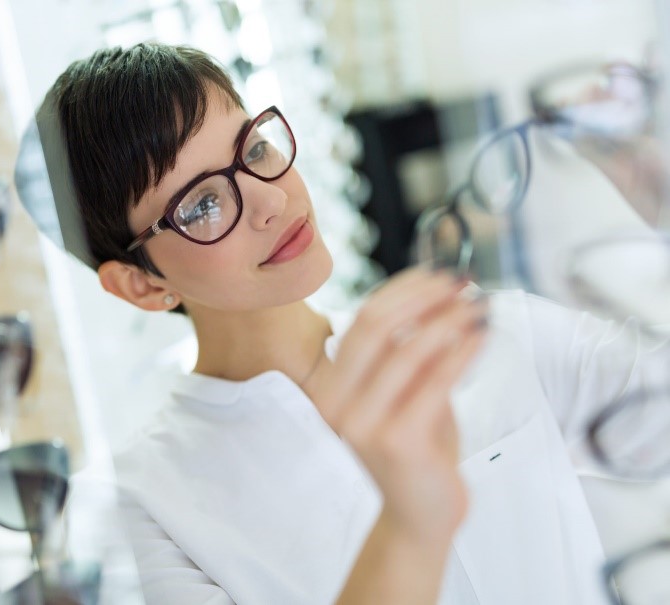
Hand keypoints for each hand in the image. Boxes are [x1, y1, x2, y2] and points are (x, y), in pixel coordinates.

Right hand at [318, 266, 488, 542]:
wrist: (420, 517)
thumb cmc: (418, 453)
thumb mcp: (407, 395)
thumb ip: (411, 355)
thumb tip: (440, 297)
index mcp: (332, 388)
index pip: (362, 321)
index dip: (402, 291)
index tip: (438, 274)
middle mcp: (336, 403)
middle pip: (374, 326)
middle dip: (423, 297)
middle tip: (461, 284)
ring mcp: (362, 423)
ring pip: (407, 349)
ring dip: (448, 319)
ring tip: (478, 305)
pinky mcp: (396, 440)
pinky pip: (434, 381)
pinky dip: (462, 352)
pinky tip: (482, 335)